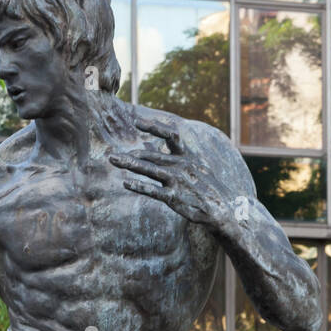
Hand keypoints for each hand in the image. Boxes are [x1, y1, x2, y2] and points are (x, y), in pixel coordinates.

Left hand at [109, 114, 229, 229]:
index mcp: (186, 156)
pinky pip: (153, 190)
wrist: (219, 208)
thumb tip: (156, 144)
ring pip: (149, 170)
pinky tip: (126, 182)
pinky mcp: (174, 197)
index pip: (170, 135)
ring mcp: (176, 181)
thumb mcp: (194, 166)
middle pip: (151, 156)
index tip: (137, 122)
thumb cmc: (203, 187)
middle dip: (130, 155)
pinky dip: (139, 186)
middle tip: (111, 156)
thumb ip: (175, 156)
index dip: (154, 127)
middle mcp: (180, 165)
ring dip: (130, 165)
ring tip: (113, 161)